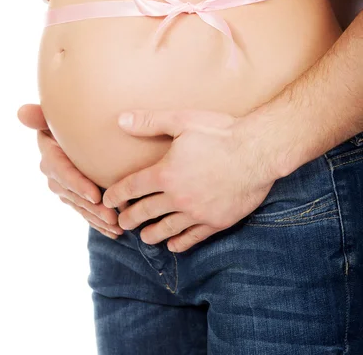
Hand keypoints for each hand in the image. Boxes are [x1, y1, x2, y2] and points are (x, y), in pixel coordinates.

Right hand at [17, 104, 123, 238]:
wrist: (86, 127)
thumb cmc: (75, 115)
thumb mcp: (57, 115)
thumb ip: (41, 115)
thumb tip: (22, 112)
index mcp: (49, 150)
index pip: (61, 170)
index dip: (76, 184)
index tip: (95, 195)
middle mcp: (52, 170)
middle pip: (71, 192)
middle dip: (91, 207)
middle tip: (112, 215)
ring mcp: (62, 185)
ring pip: (79, 206)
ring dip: (97, 218)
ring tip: (117, 227)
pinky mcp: (73, 195)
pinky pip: (84, 212)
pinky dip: (99, 223)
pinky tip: (114, 233)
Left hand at [102, 109, 279, 251]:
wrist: (258, 152)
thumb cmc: (220, 133)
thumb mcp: (182, 121)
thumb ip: (150, 122)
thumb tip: (120, 120)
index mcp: (165, 173)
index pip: (132, 188)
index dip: (117, 195)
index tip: (108, 201)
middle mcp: (177, 197)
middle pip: (146, 211)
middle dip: (130, 218)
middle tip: (121, 223)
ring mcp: (197, 212)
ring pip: (167, 228)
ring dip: (152, 234)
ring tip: (144, 238)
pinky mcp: (216, 221)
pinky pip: (193, 237)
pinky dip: (180, 242)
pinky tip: (174, 245)